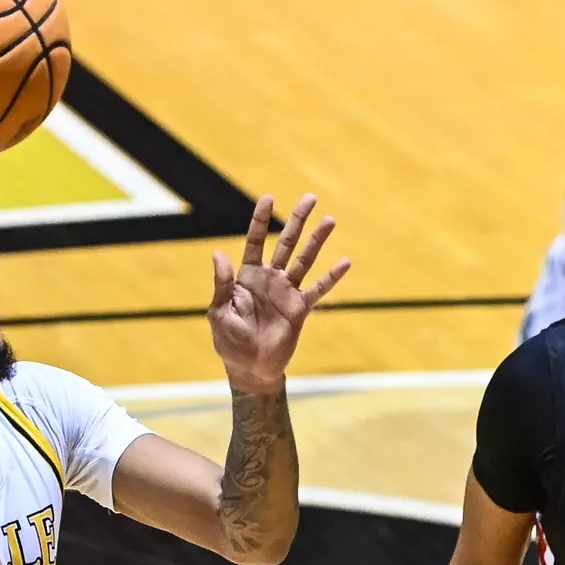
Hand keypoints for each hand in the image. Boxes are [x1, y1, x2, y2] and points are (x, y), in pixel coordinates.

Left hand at [209, 193, 350, 393]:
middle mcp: (270, 279)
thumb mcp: (219, 312)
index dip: (260, 220)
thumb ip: (222, 284)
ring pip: (305, 260)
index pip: (255, 242)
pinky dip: (332, 277)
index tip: (267, 198)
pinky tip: (345, 262)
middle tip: (311, 197)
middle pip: (286, 243)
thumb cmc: (229, 341)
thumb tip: (218, 254)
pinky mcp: (300, 309)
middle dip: (298, 220)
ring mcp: (287, 292)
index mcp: (247, 277)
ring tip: (330, 219)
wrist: (250, 368)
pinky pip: (319, 289)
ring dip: (317, 240)